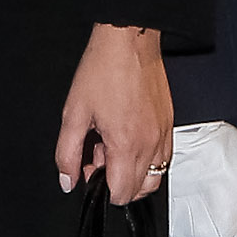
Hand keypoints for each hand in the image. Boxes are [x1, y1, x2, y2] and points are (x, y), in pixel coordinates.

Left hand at [55, 22, 171, 203]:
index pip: (121, 194)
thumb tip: (67, 180)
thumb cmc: (102, 71)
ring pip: (155, 176)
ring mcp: (164, 136)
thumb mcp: (73, 114)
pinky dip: (146, 158)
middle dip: (116, 181)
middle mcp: (151, 145)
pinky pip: (162, 157)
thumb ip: (67, 153)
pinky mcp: (169, 126)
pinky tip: (126, 136)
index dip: (100, 189)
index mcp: (127, 145)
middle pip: (139, 191)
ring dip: (133, 172)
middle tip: (97, 154)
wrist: (128, 43)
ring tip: (112, 145)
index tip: (88, 169)